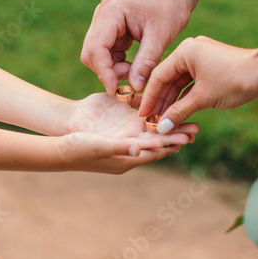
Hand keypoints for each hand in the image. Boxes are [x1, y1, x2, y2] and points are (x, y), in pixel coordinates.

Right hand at [66, 92, 199, 173]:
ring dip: (167, 122)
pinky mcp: (120, 120)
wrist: (62, 135)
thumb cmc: (78, 147)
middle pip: (158, 140)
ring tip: (186, 117)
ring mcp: (125, 132)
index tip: (186, 138)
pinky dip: (152, 111)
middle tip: (195, 129)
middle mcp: (130, 145)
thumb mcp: (99, 146)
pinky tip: (164, 102)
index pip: (153, 151)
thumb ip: (119, 147)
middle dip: (176, 134)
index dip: (169, 145)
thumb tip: (140, 149)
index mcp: (127, 157)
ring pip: (151, 127)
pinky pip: (139, 116)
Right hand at [81, 0, 193, 94]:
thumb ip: (146, 63)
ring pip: (97, 54)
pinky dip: (117, 63)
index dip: (104, 72)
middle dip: (108, 71)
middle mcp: (102, 14)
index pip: (96, 48)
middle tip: (132, 80)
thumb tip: (134, 88)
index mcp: (111, 11)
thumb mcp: (160, 36)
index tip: (115, 90)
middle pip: (91, 53)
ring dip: (113, 68)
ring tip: (137, 71)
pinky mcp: (110, 28)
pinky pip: (106, 52)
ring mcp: (104, 21)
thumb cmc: (171, 6)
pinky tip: (135, 65)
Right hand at [139, 36, 257, 133]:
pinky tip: (177, 112)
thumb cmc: (235, 80)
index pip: (159, 76)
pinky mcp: (208, 66)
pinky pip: (191, 83)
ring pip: (179, 83)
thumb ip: (179, 112)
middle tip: (151, 121)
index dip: (149, 98)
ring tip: (163, 121)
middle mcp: (190, 51)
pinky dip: (184, 97)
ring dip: (172, 101)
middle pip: (167, 79)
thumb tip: (161, 127)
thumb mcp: (203, 98)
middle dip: (160, 101)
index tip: (142, 115)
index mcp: (185, 51)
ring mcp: (200, 57)